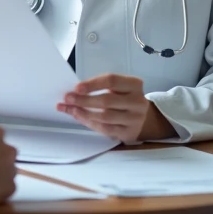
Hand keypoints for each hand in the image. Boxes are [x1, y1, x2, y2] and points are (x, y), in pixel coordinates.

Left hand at [57, 73, 175, 142]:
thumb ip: (101, 87)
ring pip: (105, 117)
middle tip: (68, 98)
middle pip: (107, 100)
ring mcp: (135, 119)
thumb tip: (75, 92)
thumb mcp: (119, 88)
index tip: (76, 87)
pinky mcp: (129, 133)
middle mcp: (138, 101)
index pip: (112, 80)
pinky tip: (80, 118)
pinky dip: (90, 123)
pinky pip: (106, 129)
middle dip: (84, 100)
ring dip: (84, 113)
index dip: (93, 84)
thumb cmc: (125, 98)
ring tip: (71, 109)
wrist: (144, 119)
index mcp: (135, 84)